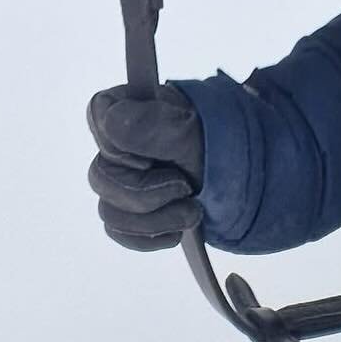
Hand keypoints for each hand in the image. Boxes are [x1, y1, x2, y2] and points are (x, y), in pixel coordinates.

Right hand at [87, 83, 205, 252]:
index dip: (122, 145)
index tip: (152, 158)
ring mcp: (120, 176)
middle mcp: (118, 140)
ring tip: (191, 211)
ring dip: (155, 220)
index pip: (100, 115)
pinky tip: (176, 228)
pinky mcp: (126, 209)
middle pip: (102, 176)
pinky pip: (119, 233)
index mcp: (129, 104)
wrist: (240, 176)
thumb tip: (112, 120)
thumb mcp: (191, 131)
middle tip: (185, 188)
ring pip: (109, 211)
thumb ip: (151, 125)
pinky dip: (150, 236)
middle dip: (147, 193)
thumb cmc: (217, 141)